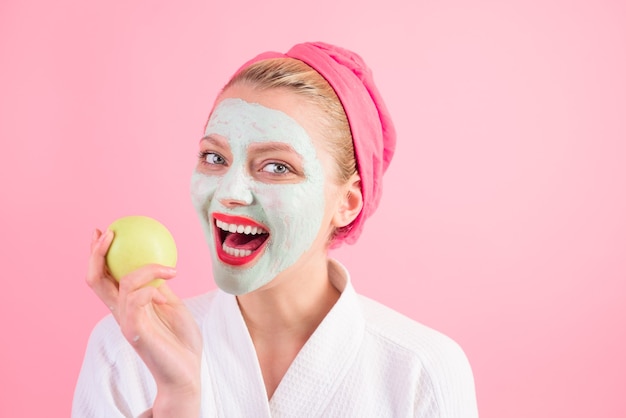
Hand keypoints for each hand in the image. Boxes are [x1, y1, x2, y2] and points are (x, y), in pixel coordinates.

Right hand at [86, 229, 201, 416]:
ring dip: (148, 270)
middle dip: (96, 253)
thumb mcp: (172, 305)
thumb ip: (160, 288)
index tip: (104, 230)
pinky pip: (136, 301)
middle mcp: (121, 313)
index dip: (98, 254)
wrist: (187, 372)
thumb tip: (159, 265)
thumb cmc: (181, 341)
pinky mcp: (136, 332)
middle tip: (108, 232)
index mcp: (128, 306)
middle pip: (95, 280)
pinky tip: (168, 288)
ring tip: (170, 270)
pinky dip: (151, 288)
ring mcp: (126, 323)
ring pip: (121, 286)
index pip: (104, 277)